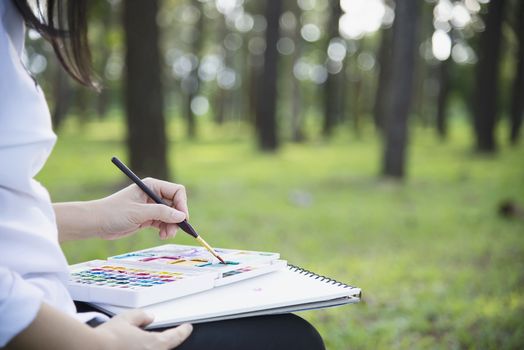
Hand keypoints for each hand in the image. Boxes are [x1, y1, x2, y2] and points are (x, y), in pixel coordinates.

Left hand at [54, 178, 188, 241]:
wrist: (96, 223)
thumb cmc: (114, 212)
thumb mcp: (139, 213)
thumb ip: (161, 213)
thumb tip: (181, 216)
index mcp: (151, 186)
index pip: (177, 191)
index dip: (182, 204)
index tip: (182, 218)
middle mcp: (154, 194)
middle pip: (176, 204)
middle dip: (177, 218)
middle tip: (174, 231)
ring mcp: (151, 207)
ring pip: (171, 216)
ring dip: (172, 226)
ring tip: (166, 236)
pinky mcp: (148, 218)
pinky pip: (163, 223)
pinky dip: (166, 229)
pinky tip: (162, 236)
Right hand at [95, 310, 192, 349]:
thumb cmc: (106, 338)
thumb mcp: (125, 319)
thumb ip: (140, 316)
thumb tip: (148, 317)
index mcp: (155, 343)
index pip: (176, 336)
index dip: (183, 331)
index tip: (187, 328)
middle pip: (164, 346)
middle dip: (160, 341)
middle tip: (147, 335)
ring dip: (148, 346)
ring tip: (129, 341)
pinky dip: (138, 348)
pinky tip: (124, 345)